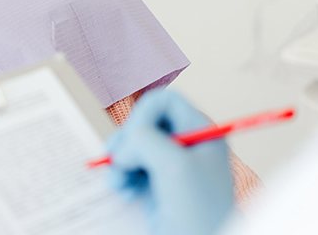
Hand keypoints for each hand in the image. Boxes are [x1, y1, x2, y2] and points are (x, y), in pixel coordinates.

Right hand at [108, 89, 233, 234]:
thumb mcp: (174, 165)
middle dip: (127, 140)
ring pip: (133, 144)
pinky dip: (119, 174)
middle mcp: (185, 143)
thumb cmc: (200, 215)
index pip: (163, 100)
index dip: (143, 114)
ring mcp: (170, 166)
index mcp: (200, 131)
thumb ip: (146, 138)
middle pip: (143, 121)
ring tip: (117, 179)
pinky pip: (130, 167)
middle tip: (120, 161)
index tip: (134, 138)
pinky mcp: (157, 186)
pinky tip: (120, 188)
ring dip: (119, 159)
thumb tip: (125, 142)